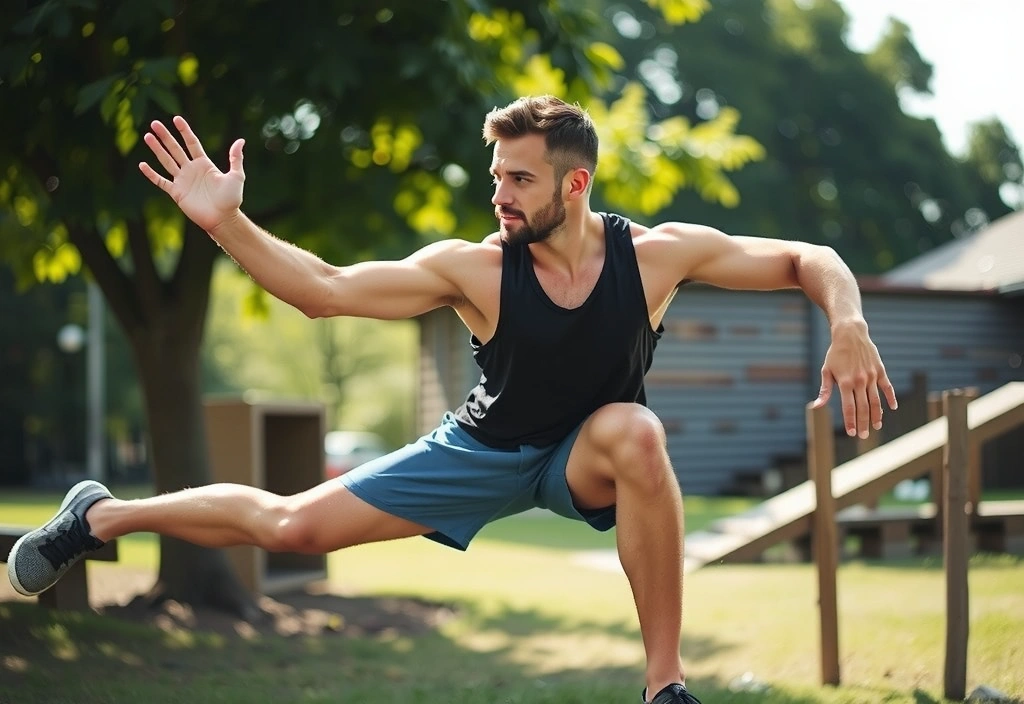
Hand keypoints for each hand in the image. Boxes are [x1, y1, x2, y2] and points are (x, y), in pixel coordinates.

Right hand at [138, 116, 244, 232]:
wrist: (223, 218)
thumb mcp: (237, 176)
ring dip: (157, 149)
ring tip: (147, 136)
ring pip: (166, 161)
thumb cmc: (232, 199)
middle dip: (165, 136)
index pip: (192, 143)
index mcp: (204, 164)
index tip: (176, 118)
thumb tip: (241, 140)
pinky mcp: (177, 193)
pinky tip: (142, 165)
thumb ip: (236, 158)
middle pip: (176, 149)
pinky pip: (161, 182)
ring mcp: (183, 181)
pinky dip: (151, 174)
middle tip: (155, 123)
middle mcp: (192, 170)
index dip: (184, 131)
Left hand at [812, 320, 897, 437]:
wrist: (850, 334)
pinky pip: (887, 387)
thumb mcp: (826, 371)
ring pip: (876, 400)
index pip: (849, 408)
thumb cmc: (835, 354)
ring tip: (877, 426)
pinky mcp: (880, 371)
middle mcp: (859, 381)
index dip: (851, 422)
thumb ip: (825, 390)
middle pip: (863, 407)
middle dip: (863, 423)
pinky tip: (893, 408)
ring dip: (877, 415)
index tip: (851, 433)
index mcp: (845, 382)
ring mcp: (871, 376)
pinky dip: (891, 398)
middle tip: (864, 436)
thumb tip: (816, 406)